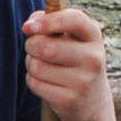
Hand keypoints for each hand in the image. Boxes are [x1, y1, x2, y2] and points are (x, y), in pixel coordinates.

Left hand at [22, 5, 110, 120]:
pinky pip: (35, 83)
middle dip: (31, 45)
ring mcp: (83, 81)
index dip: (48, 21)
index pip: (74, 20)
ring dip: (31, 64)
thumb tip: (29, 26)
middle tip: (34, 48)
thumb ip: (49, 22)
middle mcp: (93, 58)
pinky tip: (45, 82)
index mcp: (94, 35)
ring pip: (36, 66)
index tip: (27, 27)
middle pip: (46, 47)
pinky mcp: (70, 100)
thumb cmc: (73, 58)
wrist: (92, 99)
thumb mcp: (70, 36)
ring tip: (42, 66)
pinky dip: (32, 80)